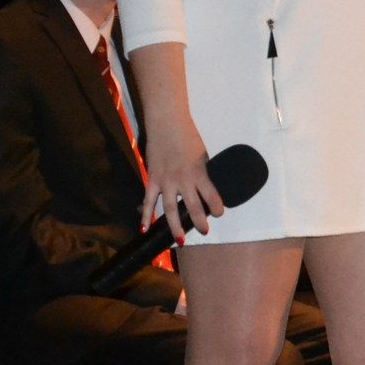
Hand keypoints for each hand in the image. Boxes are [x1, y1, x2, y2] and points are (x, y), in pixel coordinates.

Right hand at [139, 110, 222, 240]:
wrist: (167, 124)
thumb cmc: (189, 138)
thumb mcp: (203, 155)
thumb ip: (203, 173)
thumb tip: (205, 188)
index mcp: (199, 173)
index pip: (211, 196)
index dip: (217, 207)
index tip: (219, 213)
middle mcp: (183, 180)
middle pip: (192, 207)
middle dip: (200, 221)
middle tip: (205, 231)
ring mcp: (165, 181)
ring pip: (169, 209)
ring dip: (175, 226)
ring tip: (181, 240)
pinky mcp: (152, 179)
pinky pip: (148, 201)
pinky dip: (146, 215)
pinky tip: (144, 229)